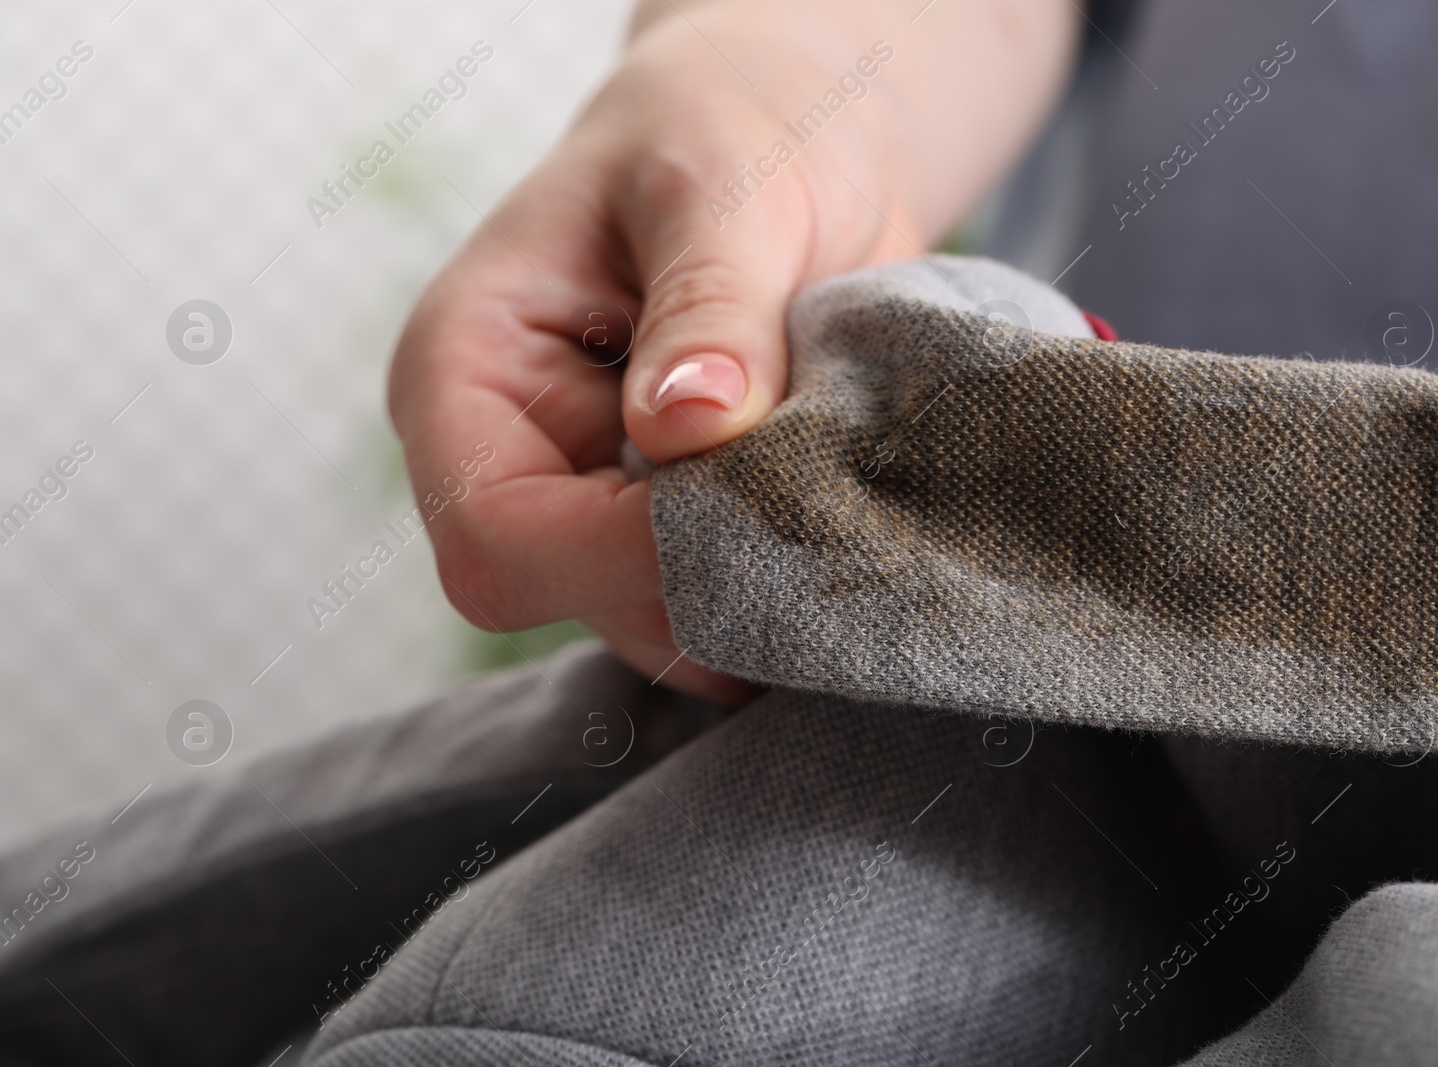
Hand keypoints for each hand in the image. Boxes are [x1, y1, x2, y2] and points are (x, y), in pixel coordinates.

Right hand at [387, 1, 1074, 701]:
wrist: (789, 135)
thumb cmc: (730, 130)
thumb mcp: (724, 188)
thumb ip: (707, 306)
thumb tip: (690, 428)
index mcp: (467, 369)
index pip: (495, 533)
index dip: (617, 552)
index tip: (753, 505)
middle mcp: (512, 454)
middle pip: (578, 597)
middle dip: (707, 575)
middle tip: (828, 505)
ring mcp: (592, 500)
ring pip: (659, 622)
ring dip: (762, 585)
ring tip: (843, 492)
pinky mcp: (669, 524)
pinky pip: (720, 605)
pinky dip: (788, 587)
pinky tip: (843, 522)